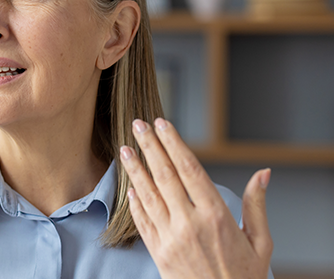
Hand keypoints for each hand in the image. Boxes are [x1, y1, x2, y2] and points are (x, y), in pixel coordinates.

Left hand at [119, 118, 272, 278]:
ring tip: (124, 149)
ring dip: (134, 169)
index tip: (162, 124)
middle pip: (164, 175)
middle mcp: (189, 223)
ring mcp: (170, 237)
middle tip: (137, 124)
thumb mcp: (260, 242)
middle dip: (149, 147)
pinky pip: (142, 220)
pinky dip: (133, 201)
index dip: (173, 143)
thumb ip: (257, 205)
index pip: (189, 169)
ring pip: (147, 195)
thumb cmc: (244, 277)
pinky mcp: (157, 252)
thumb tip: (263, 173)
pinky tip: (129, 186)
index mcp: (216, 215)